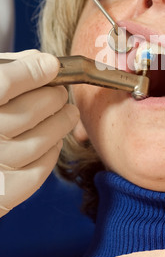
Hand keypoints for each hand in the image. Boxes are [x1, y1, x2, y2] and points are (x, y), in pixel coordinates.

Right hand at [0, 50, 78, 217]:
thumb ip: (7, 70)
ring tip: (67, 113)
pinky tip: (52, 140)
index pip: (2, 84)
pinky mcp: (2, 195)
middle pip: (26, 113)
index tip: (52, 65)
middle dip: (53, 97)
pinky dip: (51, 153)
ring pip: (38, 143)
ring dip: (61, 123)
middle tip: (60, 92)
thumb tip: (43, 62)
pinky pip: (36, 172)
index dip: (31, 72)